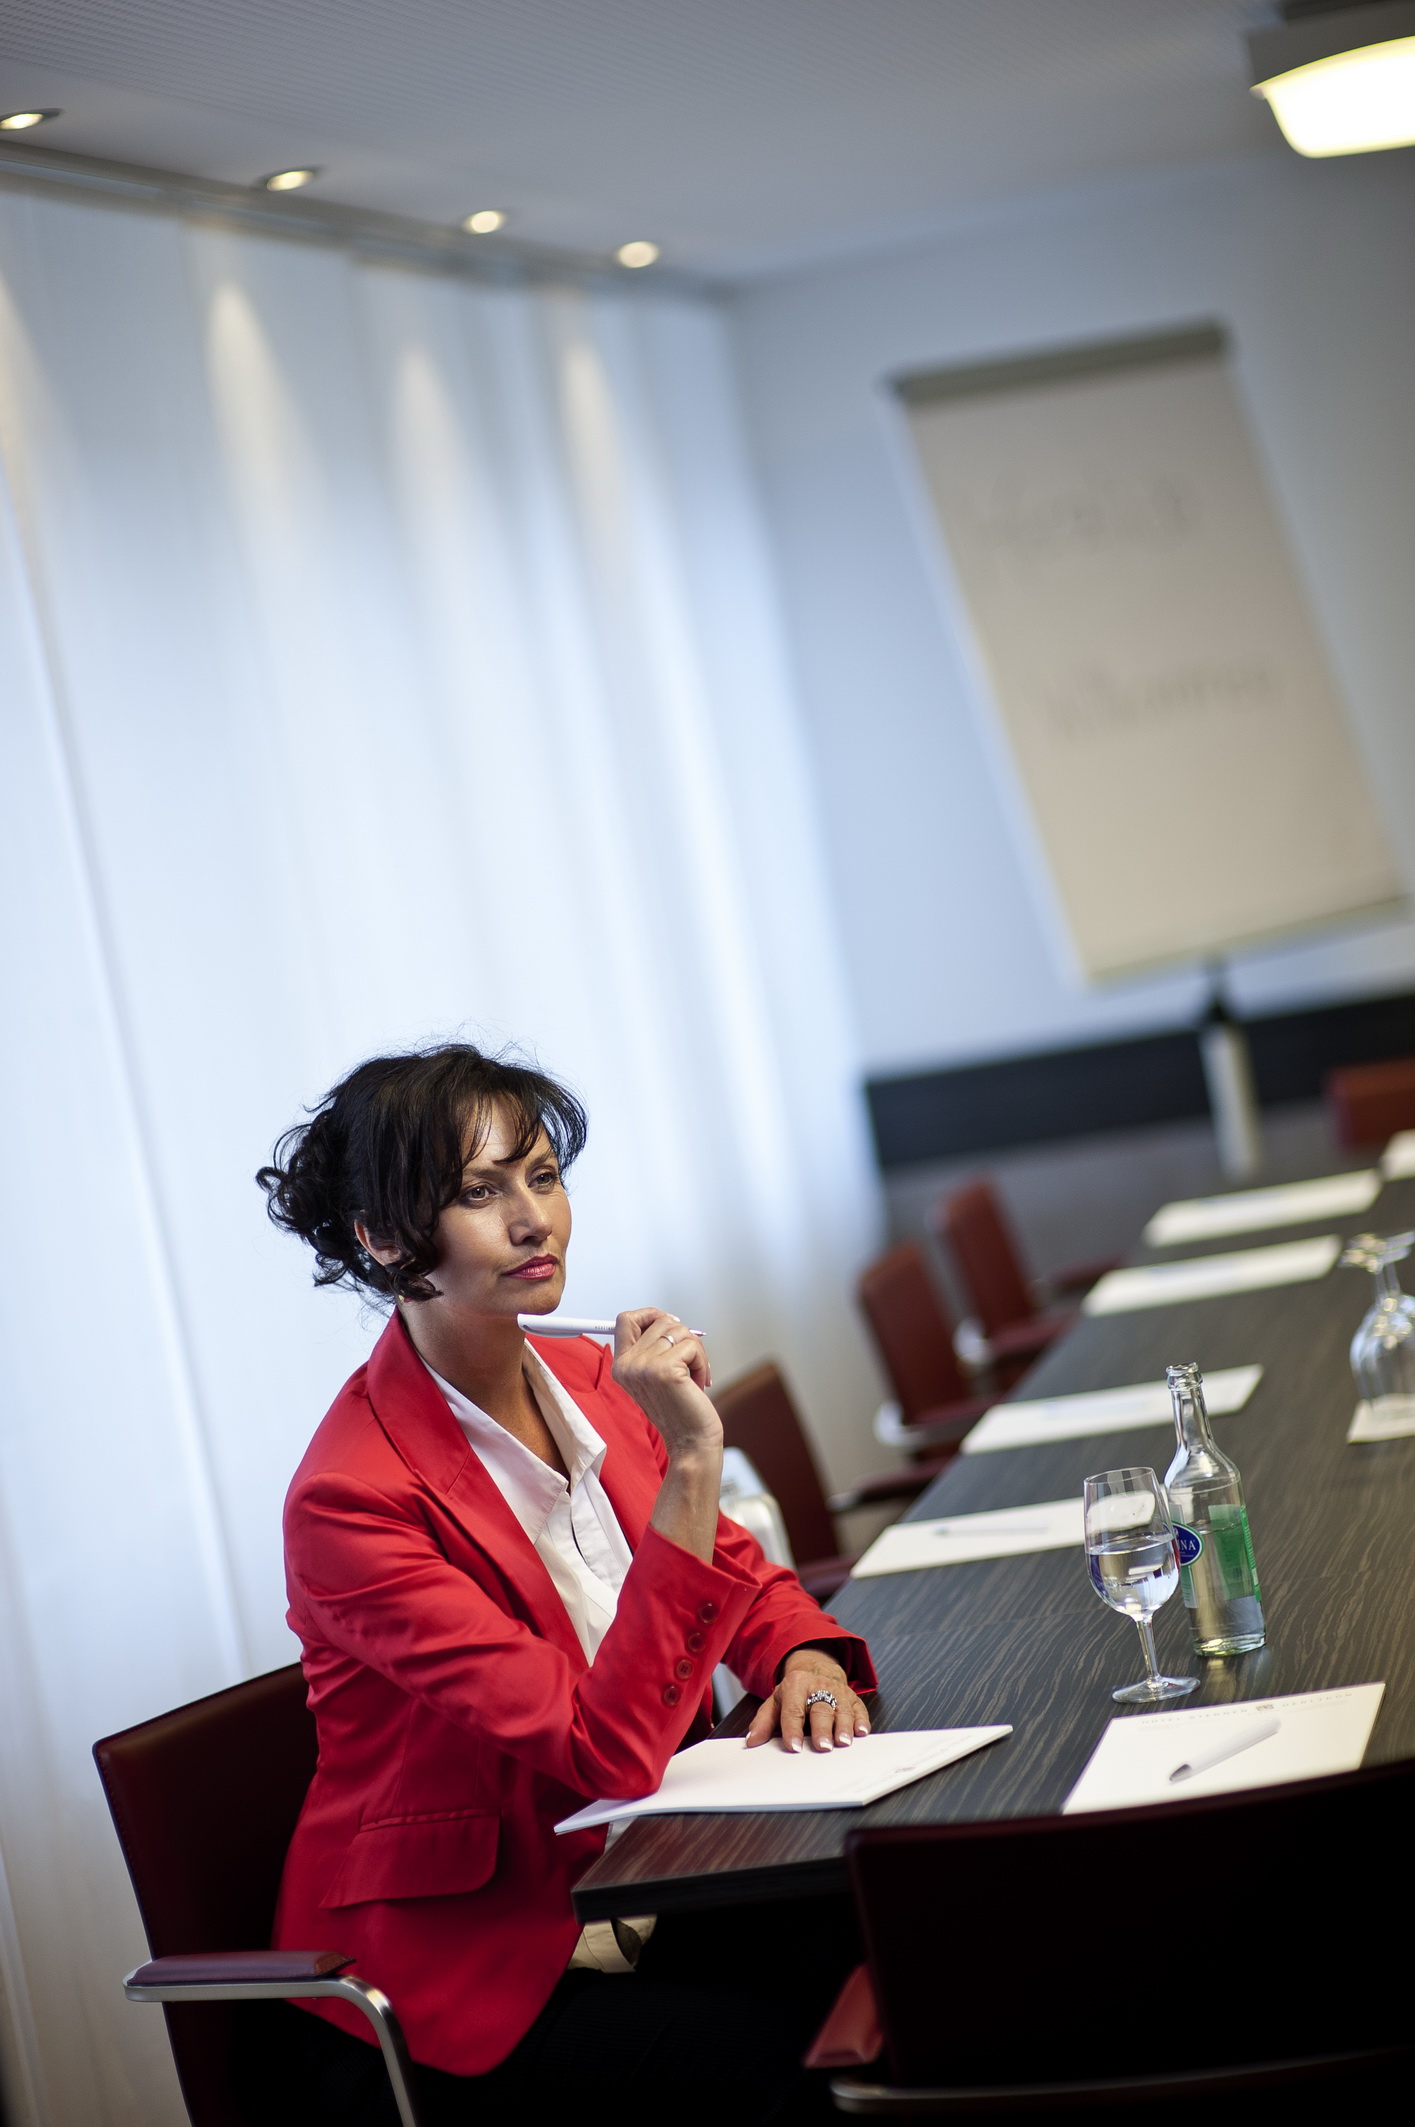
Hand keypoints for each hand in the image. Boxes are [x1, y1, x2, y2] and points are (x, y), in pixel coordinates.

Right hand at [612, 1308, 716, 1459]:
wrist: (690, 1441)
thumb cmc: (679, 1407)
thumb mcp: (656, 1374)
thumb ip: (653, 1346)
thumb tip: (668, 1318)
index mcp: (621, 1365)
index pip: (625, 1319)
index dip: (650, 1314)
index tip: (670, 1326)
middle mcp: (627, 1365)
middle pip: (660, 1320)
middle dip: (683, 1337)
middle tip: (689, 1362)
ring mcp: (643, 1367)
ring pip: (679, 1330)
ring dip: (695, 1352)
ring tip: (692, 1376)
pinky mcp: (664, 1371)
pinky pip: (692, 1346)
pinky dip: (702, 1362)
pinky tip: (698, 1383)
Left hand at [746, 1646, 870, 1753]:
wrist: (817, 1671)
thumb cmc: (795, 1693)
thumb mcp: (775, 1702)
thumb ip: (763, 1721)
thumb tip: (752, 1741)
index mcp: (795, 1685)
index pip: (793, 1709)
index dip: (792, 1729)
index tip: (793, 1746)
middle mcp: (818, 1686)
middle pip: (820, 1709)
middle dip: (822, 1729)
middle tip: (822, 1746)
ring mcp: (838, 1691)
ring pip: (842, 1709)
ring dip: (843, 1726)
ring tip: (843, 1742)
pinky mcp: (853, 1698)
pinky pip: (859, 1709)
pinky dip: (861, 1720)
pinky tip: (861, 1732)